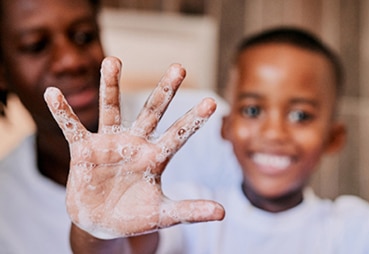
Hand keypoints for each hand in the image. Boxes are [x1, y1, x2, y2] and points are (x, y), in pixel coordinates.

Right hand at [44, 57, 224, 238]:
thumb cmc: (135, 216)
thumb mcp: (163, 215)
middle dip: (165, 91)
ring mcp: (110, 144)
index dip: (194, 119)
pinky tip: (53, 93)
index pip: (179, 134)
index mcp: (157, 157)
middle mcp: (136, 144)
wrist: (102, 224)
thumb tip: (224, 213)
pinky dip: (63, 113)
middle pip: (153, 112)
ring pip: (112, 110)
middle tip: (180, 67)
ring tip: (113, 60)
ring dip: (111, 86)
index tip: (212, 101)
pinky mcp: (84, 151)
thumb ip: (190, 210)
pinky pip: (72, 128)